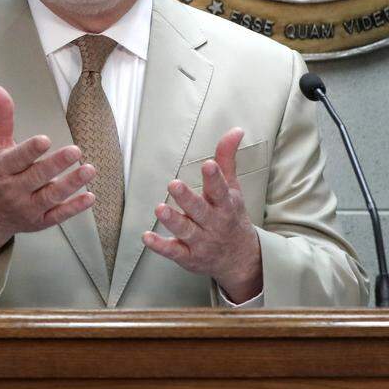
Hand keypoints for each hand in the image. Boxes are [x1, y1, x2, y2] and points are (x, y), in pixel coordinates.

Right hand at [0, 86, 96, 260]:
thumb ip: (2, 119)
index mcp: (1, 169)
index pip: (16, 159)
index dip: (30, 150)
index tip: (45, 140)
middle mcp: (13, 189)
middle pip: (36, 177)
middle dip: (56, 165)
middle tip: (76, 151)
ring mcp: (27, 207)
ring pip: (50, 197)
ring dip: (71, 184)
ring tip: (89, 170)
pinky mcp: (39, 221)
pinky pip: (58, 216)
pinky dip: (74, 208)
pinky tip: (90, 197)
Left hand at [142, 127, 261, 302]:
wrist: (240, 258)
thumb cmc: (232, 217)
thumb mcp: (233, 188)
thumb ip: (227, 159)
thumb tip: (235, 130)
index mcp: (226, 205)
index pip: (220, 190)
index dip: (215, 178)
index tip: (208, 165)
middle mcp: (214, 223)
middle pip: (200, 210)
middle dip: (187, 198)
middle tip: (174, 185)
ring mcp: (201, 241)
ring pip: (185, 231)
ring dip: (172, 220)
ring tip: (159, 208)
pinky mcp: (189, 257)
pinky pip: (174, 252)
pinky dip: (160, 246)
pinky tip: (147, 237)